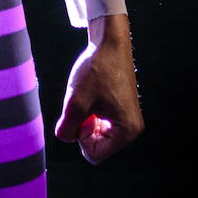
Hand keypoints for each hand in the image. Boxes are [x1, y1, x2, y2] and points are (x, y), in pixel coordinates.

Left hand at [54, 13, 143, 164]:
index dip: (80, 137)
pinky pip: (101, 123)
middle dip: (83, 128)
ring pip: (97, 134)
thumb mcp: (76, 101)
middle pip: (96, 146)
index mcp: (127, 131)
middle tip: (84, 103)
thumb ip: (67, 128)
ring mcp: (128, 119)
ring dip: (85, 119)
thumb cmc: (97, 69)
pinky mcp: (123, 110)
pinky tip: (91, 95)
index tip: (82, 113)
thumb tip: (65, 137)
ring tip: (88, 97)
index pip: (94, 155)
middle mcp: (132, 129)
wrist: (110, 42)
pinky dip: (91, 112)